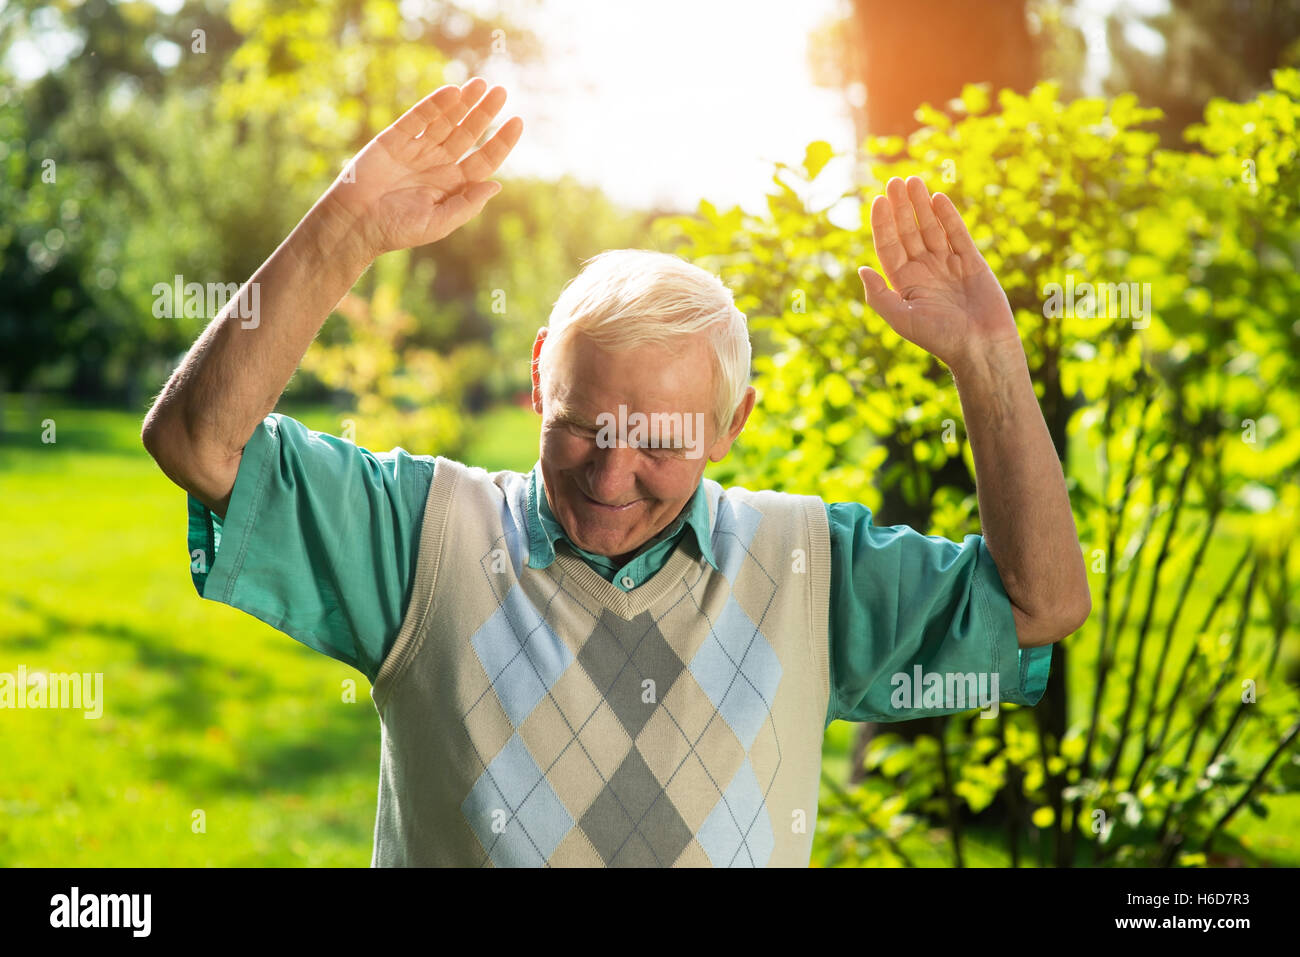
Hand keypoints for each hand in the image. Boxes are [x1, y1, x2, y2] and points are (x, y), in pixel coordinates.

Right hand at [324, 78, 522, 258]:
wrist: (355, 223)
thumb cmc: (396, 230)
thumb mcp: (438, 223)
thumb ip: (467, 205)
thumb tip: (497, 185)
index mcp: (452, 185)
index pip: (484, 160)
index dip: (501, 141)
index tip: (518, 122)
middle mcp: (438, 164)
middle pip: (468, 134)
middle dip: (484, 114)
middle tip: (501, 92)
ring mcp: (417, 150)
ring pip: (445, 121)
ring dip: (463, 103)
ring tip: (481, 84)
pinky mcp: (395, 139)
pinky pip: (418, 118)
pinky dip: (434, 105)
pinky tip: (452, 93)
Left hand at [859, 176, 1020, 372]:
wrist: (981, 346)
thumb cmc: (939, 338)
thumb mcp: (902, 318)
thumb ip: (880, 295)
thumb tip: (861, 269)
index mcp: (904, 283)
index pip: (889, 246)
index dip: (883, 223)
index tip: (879, 200)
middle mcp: (924, 270)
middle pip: (908, 232)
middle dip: (901, 207)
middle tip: (895, 181)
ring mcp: (948, 264)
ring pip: (931, 228)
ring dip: (922, 205)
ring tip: (913, 181)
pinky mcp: (971, 262)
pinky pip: (957, 234)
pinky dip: (948, 216)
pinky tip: (937, 198)